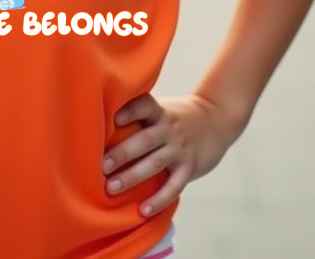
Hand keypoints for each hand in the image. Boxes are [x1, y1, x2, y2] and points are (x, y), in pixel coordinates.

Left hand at [102, 93, 238, 215]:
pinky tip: (143, 210)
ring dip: (132, 176)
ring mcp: (179, 148)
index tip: (114, 119)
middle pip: (144, 140)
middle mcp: (168, 129)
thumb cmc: (176, 116)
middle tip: (102, 165)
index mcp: (159, 111)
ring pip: (154, 163)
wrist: (215, 120)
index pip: (144, 105)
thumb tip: (99, 121)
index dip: (130, 110)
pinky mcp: (189, 167)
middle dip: (123, 152)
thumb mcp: (161, 108)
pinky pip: (173, 186)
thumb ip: (139, 114)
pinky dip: (159, 199)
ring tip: (111, 188)